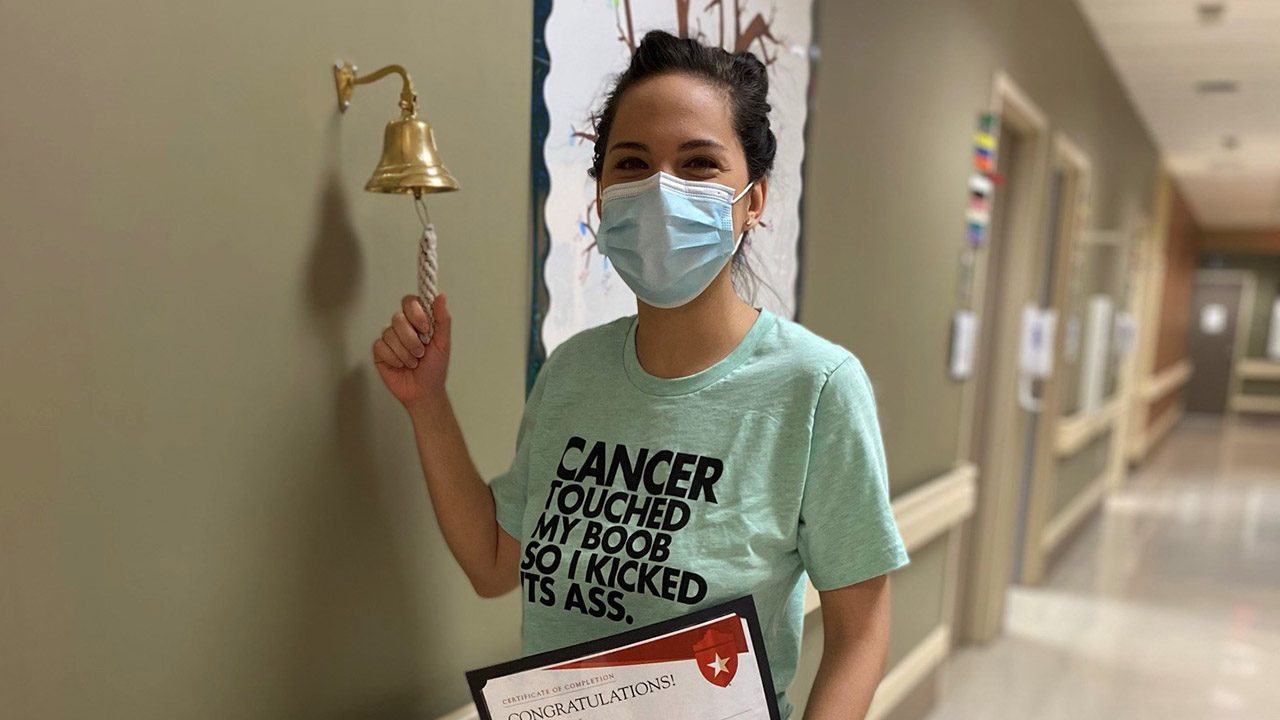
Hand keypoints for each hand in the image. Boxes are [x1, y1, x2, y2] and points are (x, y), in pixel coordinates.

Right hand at [372, 293, 451, 411]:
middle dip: (411, 339)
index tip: (425, 329)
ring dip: (405, 352)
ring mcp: (390, 338)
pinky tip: (400, 365)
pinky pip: (380, 346)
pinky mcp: (379, 351)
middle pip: (398, 318)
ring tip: (413, 362)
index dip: (415, 313)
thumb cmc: (435, 367)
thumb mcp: (443, 343)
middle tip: (421, 352)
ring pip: (389, 333)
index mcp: (418, 321)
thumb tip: (441, 296)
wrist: (424, 391)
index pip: (410, 302)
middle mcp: (402, 327)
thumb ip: (442, 319)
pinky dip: (393, 358)